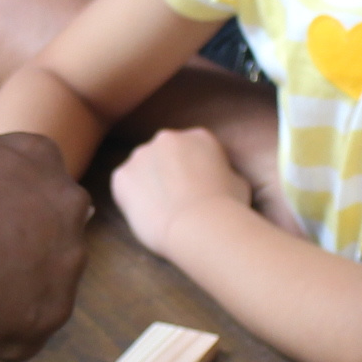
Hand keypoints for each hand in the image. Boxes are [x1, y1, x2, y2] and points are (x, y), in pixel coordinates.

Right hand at [0, 133, 89, 361]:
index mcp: (37, 157)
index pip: (37, 175)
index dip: (6, 201)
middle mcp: (66, 204)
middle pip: (52, 226)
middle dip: (22, 244)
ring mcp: (66, 259)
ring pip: (47, 277)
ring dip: (16, 288)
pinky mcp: (54, 309)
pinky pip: (31, 321)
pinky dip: (5, 327)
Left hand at [109, 127, 251, 258]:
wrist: (199, 225)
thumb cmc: (226, 209)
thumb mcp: (239, 183)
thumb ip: (223, 173)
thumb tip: (220, 178)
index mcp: (199, 136)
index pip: (192, 149)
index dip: (194, 172)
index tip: (196, 192)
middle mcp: (168, 138)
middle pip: (164, 154)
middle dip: (167, 173)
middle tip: (176, 202)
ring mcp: (142, 155)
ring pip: (142, 168)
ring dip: (148, 184)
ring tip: (161, 212)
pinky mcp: (122, 175)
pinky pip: (124, 185)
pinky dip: (131, 199)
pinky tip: (147, 215)